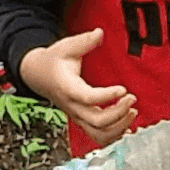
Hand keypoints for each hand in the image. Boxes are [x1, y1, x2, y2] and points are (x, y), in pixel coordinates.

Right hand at [18, 30, 136, 145]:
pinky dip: (114, 135)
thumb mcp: (65, 46)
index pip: (88, 98)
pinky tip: (127, 124)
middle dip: (119, 114)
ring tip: (132, 112)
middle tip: (132, 99)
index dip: (107, 96)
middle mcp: (73, 106)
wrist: (38, 75)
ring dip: (119, 127)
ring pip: (99, 134)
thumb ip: (84, 41)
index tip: (123, 89)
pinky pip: (99, 136)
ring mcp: (77, 116)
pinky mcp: (82, 121)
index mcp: (68, 88)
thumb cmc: (53, 60)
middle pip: (97, 121)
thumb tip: (100, 32)